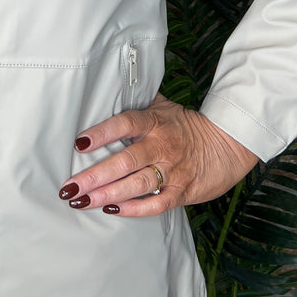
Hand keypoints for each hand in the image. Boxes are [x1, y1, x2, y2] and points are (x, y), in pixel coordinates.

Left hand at [58, 98, 257, 217]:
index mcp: (155, 122)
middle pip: (125, 161)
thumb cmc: (186, 125)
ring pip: (137, 184)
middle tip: (70, 187)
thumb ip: (137, 102)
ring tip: (83, 201)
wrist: (226, 144)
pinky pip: (156, 204)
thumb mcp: (164, 107)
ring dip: (108, 195)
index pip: (125, 124)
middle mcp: (162, 146)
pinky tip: (113, 210)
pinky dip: (134, 209)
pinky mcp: (182, 191)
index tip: (78, 144)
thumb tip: (110, 87)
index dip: (101, 133)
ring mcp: (172, 170)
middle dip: (95, 176)